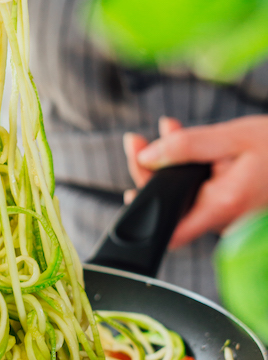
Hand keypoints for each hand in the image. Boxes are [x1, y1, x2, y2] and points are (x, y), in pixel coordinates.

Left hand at [123, 115, 267, 248]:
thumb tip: (147, 157)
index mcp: (222, 205)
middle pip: (171, 206)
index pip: (170, 231)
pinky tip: (183, 139)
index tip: (128, 189)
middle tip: (136, 140)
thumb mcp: (233, 137)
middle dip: (148, 170)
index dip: (144, 213)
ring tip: (165, 128)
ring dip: (168, 162)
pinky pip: (201, 190)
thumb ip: (187, 147)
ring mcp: (228, 216)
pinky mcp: (231, 207)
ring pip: (184, 194)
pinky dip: (188, 166)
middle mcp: (224, 219)